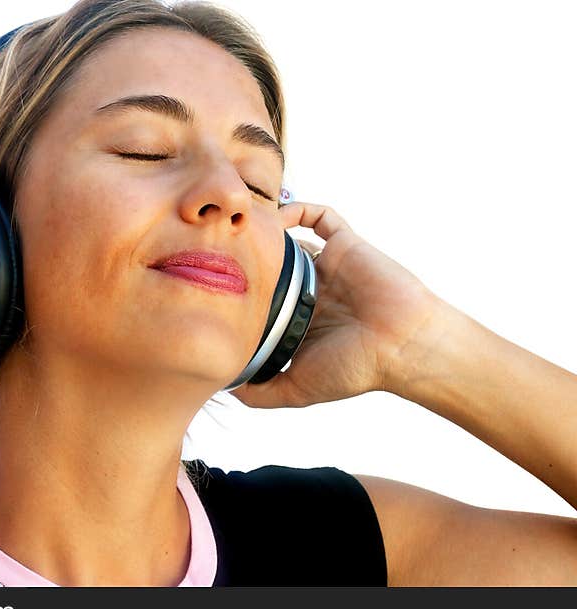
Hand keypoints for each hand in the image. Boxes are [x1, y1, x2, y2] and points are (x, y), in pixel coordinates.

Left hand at [229, 202, 441, 408]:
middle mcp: (312, 292)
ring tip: (237, 228)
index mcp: (300, 321)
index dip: (237, 293)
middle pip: (271, 268)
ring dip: (267, 233)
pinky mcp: (346, 246)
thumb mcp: (299, 390)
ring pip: (290, 240)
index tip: (209, 290)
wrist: (403, 345)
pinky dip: (299, 210)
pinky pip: (323, 217)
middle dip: (246, 259)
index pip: (261, 300)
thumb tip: (225, 388)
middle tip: (216, 252)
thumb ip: (262, 393)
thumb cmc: (355, 369)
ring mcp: (329, 267)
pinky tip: (275, 216)